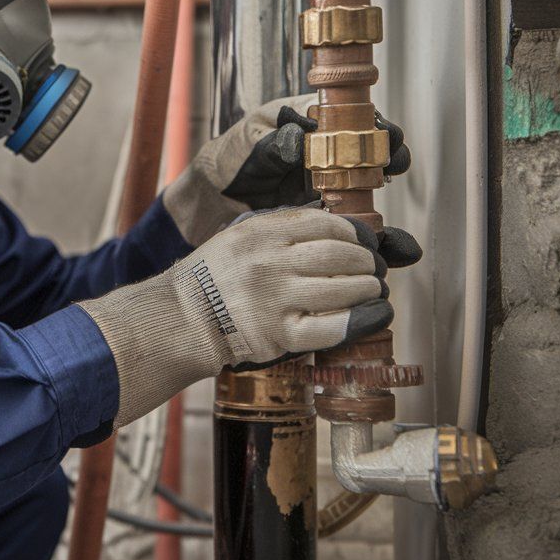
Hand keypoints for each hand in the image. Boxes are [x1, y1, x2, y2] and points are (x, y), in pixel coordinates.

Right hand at [79, 206, 421, 427]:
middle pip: (340, 254)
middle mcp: (270, 262)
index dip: (355, 232)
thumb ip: (281, 227)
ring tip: (372, 289)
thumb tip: (333, 223)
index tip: (363, 241)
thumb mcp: (240, 235)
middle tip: (373, 267)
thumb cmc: (216, 275)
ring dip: (368, 288)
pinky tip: (375, 315)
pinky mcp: (280, 335)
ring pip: (344, 288)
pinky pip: (334, 327)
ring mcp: (276, 300)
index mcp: (262, 233)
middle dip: (367, 260)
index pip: (326, 224)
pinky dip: (362, 320)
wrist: (184, 318)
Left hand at [162, 94, 411, 245]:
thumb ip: (271, 144)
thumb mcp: (246, 147)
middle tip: (393, 165)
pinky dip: (376, 238)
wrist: (210, 202)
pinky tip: (396, 250)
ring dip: (389, 200)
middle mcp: (328, 154)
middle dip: (388, 159)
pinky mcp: (325, 218)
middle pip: (370, 153)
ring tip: (400, 205)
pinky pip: (356, 225)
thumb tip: (300, 139)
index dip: (373, 125)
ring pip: (369, 193)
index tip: (384, 134)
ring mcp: (329, 186)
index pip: (351, 118)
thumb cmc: (227, 162)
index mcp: (310, 123)